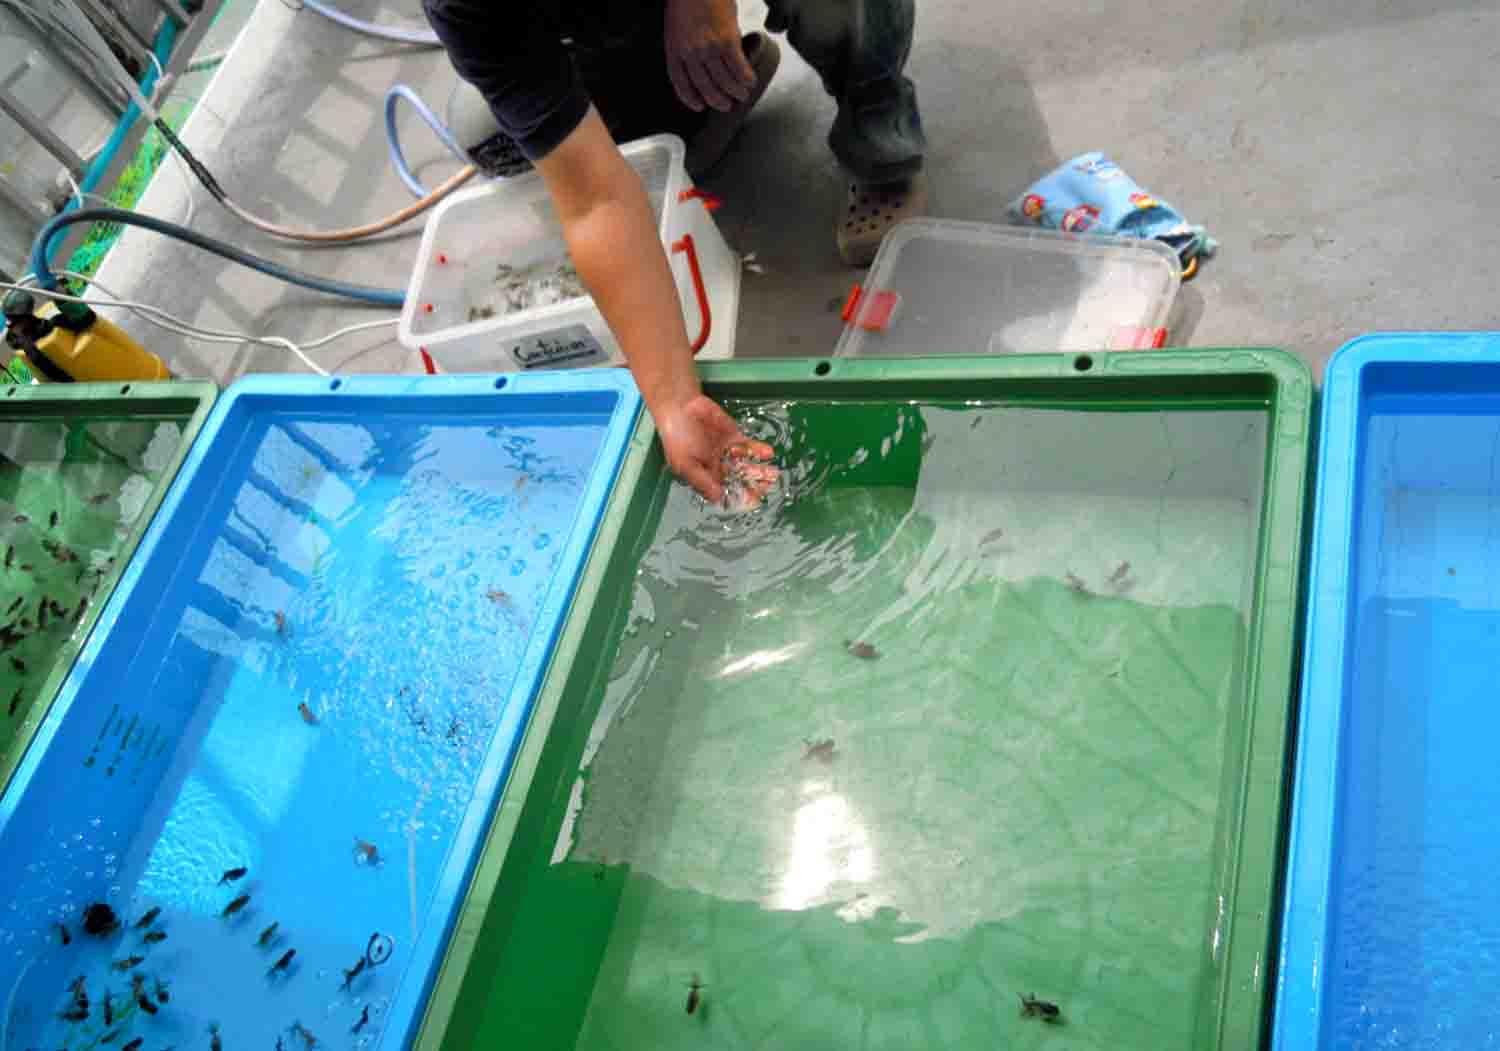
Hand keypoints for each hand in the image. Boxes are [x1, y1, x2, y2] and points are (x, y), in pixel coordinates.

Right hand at [656, 393, 777, 506]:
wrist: (680, 407)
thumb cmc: (677, 437)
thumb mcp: (685, 464)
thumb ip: (702, 481)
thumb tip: (717, 498)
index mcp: (705, 476)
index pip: (725, 491)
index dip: (739, 497)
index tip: (753, 501)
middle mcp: (718, 466)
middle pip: (739, 481)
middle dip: (753, 485)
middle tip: (767, 487)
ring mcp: (727, 452)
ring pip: (746, 465)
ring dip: (760, 470)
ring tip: (773, 474)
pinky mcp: (734, 437)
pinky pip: (749, 447)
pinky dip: (758, 450)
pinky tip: (768, 454)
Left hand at [664, 0, 754, 112]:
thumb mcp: (678, 25)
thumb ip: (686, 45)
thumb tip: (703, 61)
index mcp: (674, 49)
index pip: (681, 83)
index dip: (691, 98)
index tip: (699, 107)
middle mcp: (690, 52)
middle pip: (705, 86)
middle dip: (718, 101)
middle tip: (726, 106)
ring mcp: (709, 47)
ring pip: (724, 81)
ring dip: (736, 92)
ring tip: (743, 95)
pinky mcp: (727, 40)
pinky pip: (738, 68)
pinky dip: (746, 78)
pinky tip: (750, 81)